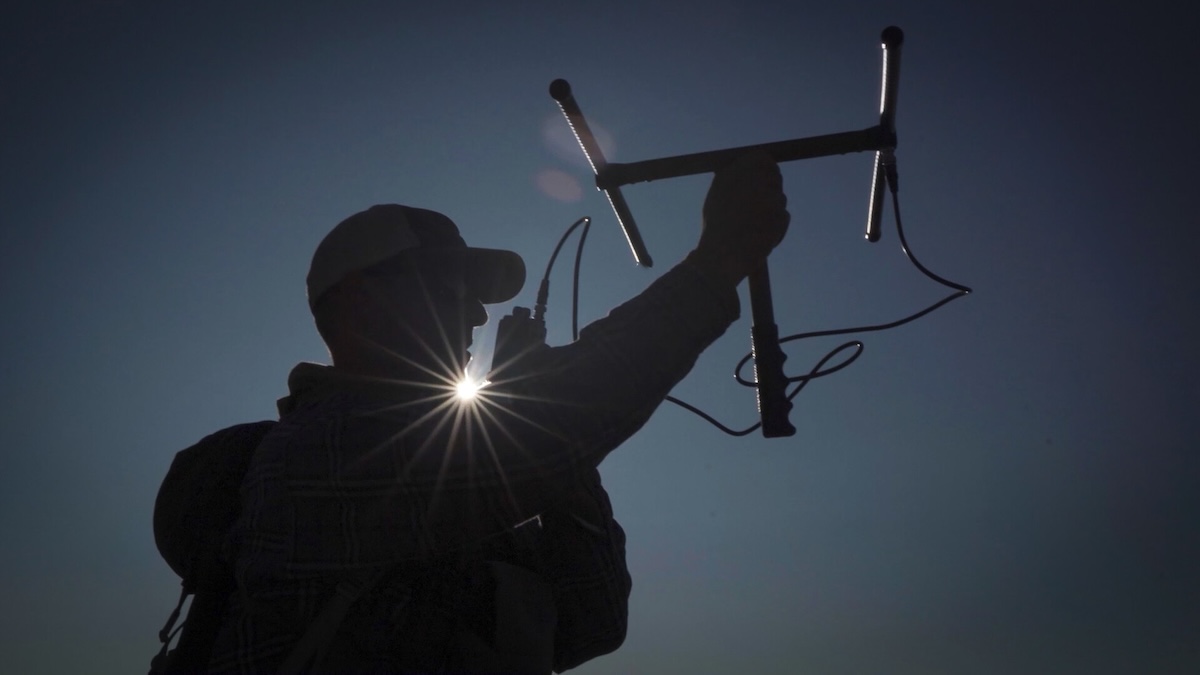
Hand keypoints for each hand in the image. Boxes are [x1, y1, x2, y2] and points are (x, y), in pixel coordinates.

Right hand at [689, 150, 789, 286]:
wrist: (721, 257)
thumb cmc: (717, 231)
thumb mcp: (718, 198)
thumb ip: (736, 182)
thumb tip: (754, 174)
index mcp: (733, 173)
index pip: (761, 158)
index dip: (767, 168)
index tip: (767, 177)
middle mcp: (751, 180)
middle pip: (775, 177)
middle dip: (772, 190)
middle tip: (763, 206)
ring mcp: (767, 197)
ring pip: (780, 199)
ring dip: (772, 212)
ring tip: (752, 229)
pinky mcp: (779, 214)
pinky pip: (784, 217)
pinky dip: (777, 228)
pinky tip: (761, 238)